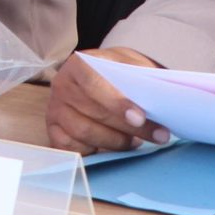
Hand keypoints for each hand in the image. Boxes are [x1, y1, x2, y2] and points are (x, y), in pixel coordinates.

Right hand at [46, 46, 170, 153]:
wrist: (98, 78)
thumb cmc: (116, 74)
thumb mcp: (129, 64)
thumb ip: (141, 76)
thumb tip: (161, 95)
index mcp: (78, 64)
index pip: (93, 83)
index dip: (116, 102)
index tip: (139, 118)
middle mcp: (61, 85)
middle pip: (93, 112)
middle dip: (128, 128)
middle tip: (158, 135)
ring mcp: (55, 110)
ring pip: (85, 133)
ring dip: (116, 141)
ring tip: (136, 141)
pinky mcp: (53, 132)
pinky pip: (74, 148)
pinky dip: (96, 151)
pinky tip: (113, 147)